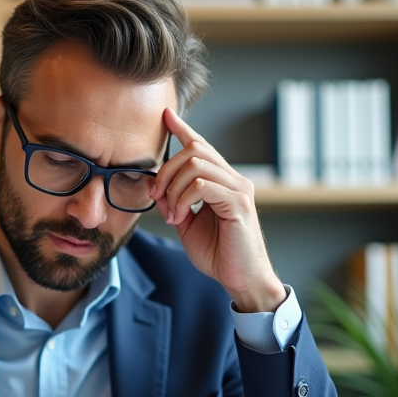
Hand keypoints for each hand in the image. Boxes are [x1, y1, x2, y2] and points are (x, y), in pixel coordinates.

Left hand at [150, 107, 286, 312]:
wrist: (241, 280)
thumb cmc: (219, 254)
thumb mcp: (188, 224)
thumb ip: (177, 202)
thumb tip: (158, 187)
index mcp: (223, 182)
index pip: (202, 146)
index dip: (182, 129)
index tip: (165, 116)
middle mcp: (234, 180)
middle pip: (195, 149)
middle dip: (167, 169)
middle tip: (156, 196)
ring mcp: (239, 189)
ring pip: (196, 164)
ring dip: (173, 187)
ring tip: (171, 212)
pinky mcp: (239, 204)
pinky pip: (202, 185)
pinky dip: (183, 199)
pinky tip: (179, 217)